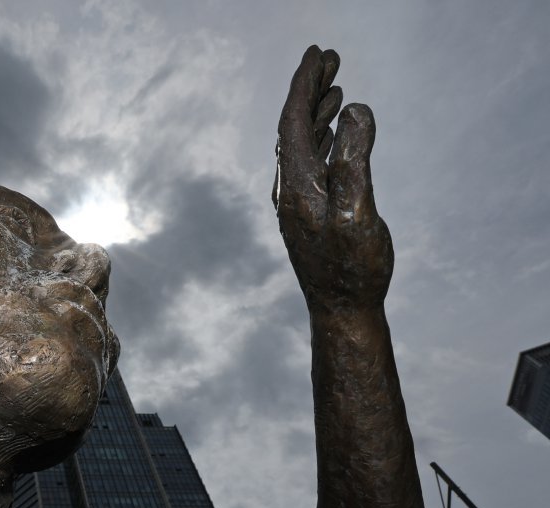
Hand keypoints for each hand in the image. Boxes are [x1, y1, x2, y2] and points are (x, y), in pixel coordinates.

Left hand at [274, 46, 393, 311]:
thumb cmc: (353, 268)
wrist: (342, 311)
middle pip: (293, 128)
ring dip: (315, 112)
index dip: (303, 85)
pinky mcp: (307, 212)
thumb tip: (354, 111)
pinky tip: (333, 132)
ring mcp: (297, 201)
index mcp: (298, 185)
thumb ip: (354, 161)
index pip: (293, 122)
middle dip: (308, 90)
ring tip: (334, 87)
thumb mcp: (358, 211)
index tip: (317, 54)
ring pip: (301, 145)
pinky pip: (309, 162)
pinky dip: (320, 138)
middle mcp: (290, 190)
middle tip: (329, 58)